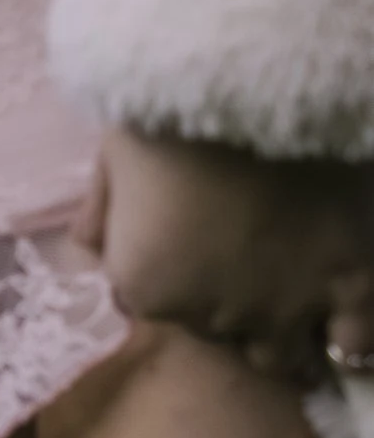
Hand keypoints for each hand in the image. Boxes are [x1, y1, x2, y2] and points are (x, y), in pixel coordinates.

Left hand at [75, 128, 373, 381]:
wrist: (256, 79)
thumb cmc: (171, 109)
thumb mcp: (114, 159)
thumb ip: (102, 215)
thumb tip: (91, 247)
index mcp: (143, 288)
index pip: (154, 308)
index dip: (178, 280)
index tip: (198, 252)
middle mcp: (210, 315)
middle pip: (219, 333)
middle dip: (229, 308)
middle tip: (251, 267)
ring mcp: (283, 308)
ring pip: (283, 357)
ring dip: (287, 340)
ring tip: (301, 308)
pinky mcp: (353, 288)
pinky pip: (358, 348)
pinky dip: (353, 343)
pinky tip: (349, 324)